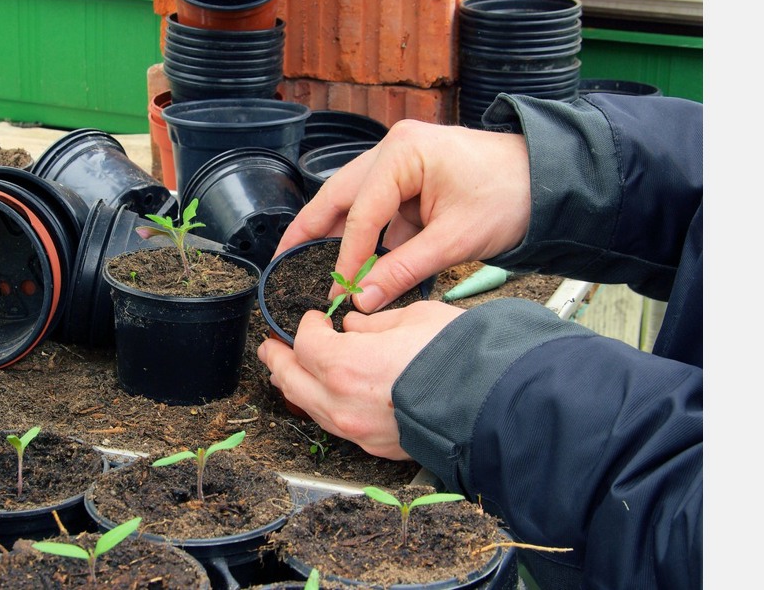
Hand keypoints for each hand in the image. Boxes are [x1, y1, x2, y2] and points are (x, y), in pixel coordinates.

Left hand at [256, 301, 463, 459]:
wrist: (492, 404)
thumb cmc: (458, 358)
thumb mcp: (412, 318)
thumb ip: (372, 323)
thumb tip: (353, 328)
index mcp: (344, 365)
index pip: (305, 343)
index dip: (305, 325)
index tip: (314, 318)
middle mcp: (342, 403)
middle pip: (290, 379)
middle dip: (278, 358)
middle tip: (271, 345)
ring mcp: (356, 431)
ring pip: (308, 408)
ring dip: (295, 385)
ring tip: (288, 370)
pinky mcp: (374, 447)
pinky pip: (334, 425)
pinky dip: (322, 406)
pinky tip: (324, 395)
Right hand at [274, 120, 531, 312]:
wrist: (551, 180)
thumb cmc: (511, 196)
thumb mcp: (456, 239)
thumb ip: (404, 269)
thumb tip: (363, 300)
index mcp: (403, 153)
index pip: (360, 212)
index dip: (345, 258)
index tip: (335, 292)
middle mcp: (394, 148)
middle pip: (339, 195)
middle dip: (311, 231)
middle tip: (281, 262)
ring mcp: (401, 160)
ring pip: (354, 200)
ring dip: (337, 234)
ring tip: (308, 265)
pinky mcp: (411, 177)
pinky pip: (377, 208)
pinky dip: (367, 235)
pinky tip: (356, 263)